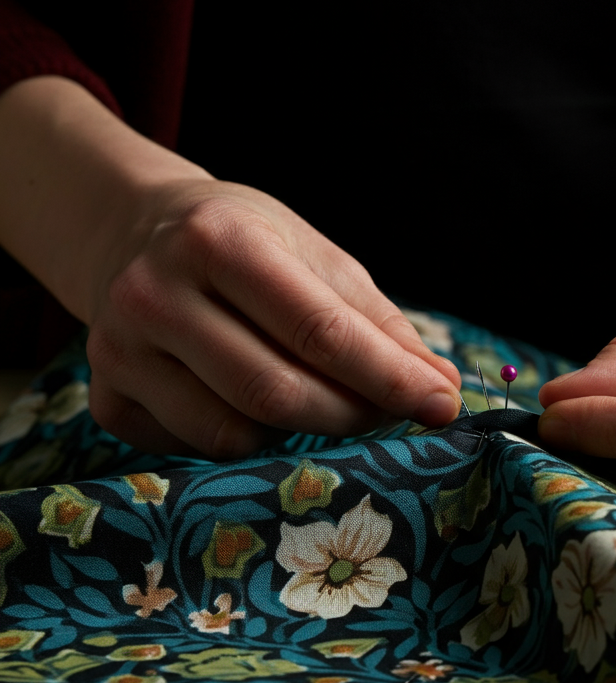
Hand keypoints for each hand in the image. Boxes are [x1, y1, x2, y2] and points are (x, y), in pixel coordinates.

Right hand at [85, 178, 462, 457]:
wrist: (134, 233)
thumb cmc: (243, 241)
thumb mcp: (315, 255)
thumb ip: (378, 323)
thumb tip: (441, 388)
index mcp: (220, 242)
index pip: (317, 330)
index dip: (387, 377)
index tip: (442, 406)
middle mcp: (155, 295)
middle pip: (274, 393)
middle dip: (350, 416)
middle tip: (387, 412)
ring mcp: (119, 353)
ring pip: (233, 435)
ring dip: (298, 434)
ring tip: (315, 396)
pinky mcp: (106, 399)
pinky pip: (194, 449)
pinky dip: (243, 439)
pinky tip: (247, 400)